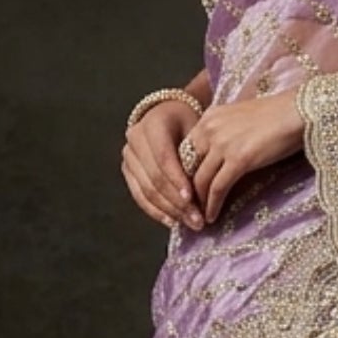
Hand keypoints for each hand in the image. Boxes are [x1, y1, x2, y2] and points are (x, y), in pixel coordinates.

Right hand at [122, 97, 204, 229]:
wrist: (171, 114)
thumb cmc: (191, 122)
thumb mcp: (198, 129)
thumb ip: (199, 152)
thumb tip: (209, 187)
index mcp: (154, 123)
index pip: (164, 157)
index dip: (177, 181)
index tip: (192, 199)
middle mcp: (135, 138)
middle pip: (154, 177)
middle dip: (177, 202)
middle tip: (197, 219)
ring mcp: (129, 155)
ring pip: (146, 190)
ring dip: (169, 210)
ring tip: (189, 223)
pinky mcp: (128, 170)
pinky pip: (139, 195)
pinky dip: (156, 211)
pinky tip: (172, 221)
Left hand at [182, 87, 304, 226]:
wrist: (298, 111)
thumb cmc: (279, 115)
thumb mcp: (242, 119)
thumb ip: (226, 133)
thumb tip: (222, 157)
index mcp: (210, 117)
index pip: (187, 149)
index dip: (186, 172)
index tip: (190, 189)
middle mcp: (210, 129)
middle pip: (189, 166)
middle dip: (189, 190)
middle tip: (191, 207)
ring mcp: (223, 144)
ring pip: (201, 180)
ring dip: (199, 202)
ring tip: (201, 216)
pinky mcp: (238, 160)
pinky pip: (218, 188)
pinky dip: (212, 205)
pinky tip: (212, 217)